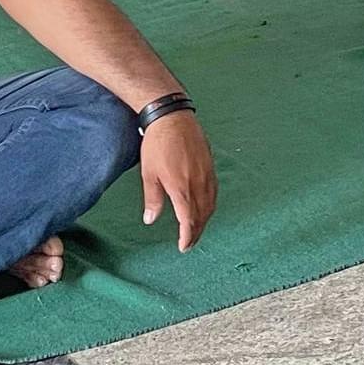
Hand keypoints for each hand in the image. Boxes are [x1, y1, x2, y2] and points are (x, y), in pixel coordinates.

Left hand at [139, 110, 218, 252]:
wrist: (172, 117)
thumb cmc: (157, 145)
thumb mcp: (149, 174)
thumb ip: (153, 199)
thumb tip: (151, 220)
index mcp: (182, 188)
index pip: (189, 221)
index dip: (187, 237)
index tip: (183, 247)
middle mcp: (198, 184)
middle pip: (202, 216)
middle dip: (196, 232)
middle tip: (189, 243)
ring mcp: (207, 174)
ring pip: (210, 204)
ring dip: (205, 220)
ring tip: (196, 229)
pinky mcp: (210, 165)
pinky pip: (214, 191)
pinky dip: (210, 204)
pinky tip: (204, 206)